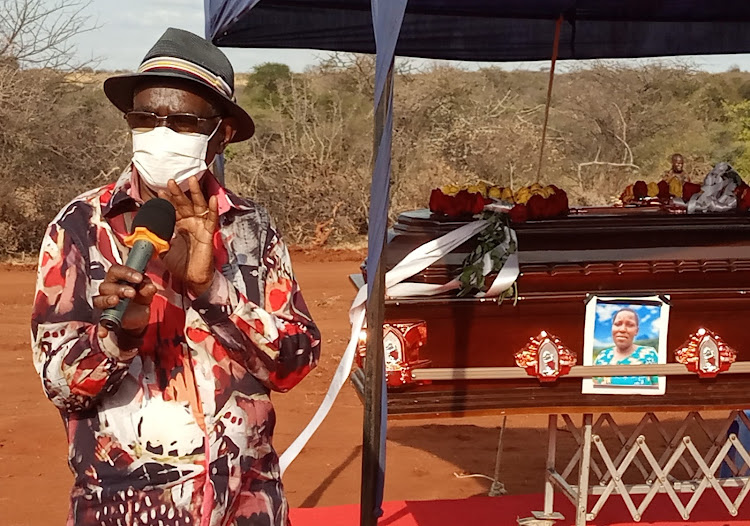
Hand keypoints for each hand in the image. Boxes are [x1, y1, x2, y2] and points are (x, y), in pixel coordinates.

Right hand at [94, 264, 156, 338]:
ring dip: (107, 300)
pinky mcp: (105, 319)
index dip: (126, 272)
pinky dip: (101, 328)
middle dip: (119, 288)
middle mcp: (108, 290)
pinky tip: (103, 333)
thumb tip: (150, 287)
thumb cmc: (140, 297)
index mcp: (118, 279)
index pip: (116, 270)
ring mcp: (105, 304)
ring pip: (99, 300)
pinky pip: (100, 323)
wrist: (139, 316)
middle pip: (106, 285)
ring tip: (116, 301)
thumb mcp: (146, 293)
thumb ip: (147, 289)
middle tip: (132, 292)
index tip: (139, 278)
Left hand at [158, 176, 218, 296]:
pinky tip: (212, 199)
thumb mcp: (163, 251)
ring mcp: (200, 227)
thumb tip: (143, 234)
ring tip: (192, 180)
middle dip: (178, 192)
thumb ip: (156, 240)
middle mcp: (191, 223)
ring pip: (199, 206)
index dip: (167, 201)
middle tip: (171, 181)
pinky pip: (212, 219)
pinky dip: (213, 209)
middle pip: (184, 204)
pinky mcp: (208, 234)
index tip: (160, 192)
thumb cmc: (180, 265)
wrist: (192, 278)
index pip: (173, 209)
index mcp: (180, 226)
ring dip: (196, 193)